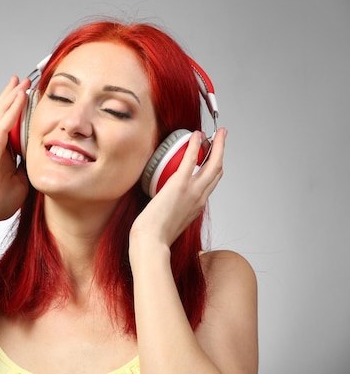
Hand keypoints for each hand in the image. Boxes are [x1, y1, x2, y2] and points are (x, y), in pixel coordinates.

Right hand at [0, 76, 30, 224]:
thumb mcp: (21, 185)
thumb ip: (28, 172)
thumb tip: (39, 165)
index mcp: (4, 155)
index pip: (13, 129)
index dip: (20, 116)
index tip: (29, 107)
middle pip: (5, 115)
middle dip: (12, 97)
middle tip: (20, 83)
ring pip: (3, 112)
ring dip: (12, 95)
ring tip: (19, 81)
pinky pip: (5, 119)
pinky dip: (13, 105)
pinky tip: (20, 93)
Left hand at [131, 128, 226, 246]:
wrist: (151, 241)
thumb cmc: (155, 235)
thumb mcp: (171, 221)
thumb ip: (173, 210)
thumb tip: (165, 203)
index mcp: (198, 206)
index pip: (211, 183)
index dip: (215, 167)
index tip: (214, 156)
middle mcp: (200, 197)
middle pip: (218, 170)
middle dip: (222, 152)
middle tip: (222, 137)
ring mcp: (192, 191)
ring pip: (213, 164)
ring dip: (217, 145)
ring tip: (218, 133)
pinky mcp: (180, 185)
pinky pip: (191, 161)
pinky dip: (196, 146)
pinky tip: (196, 135)